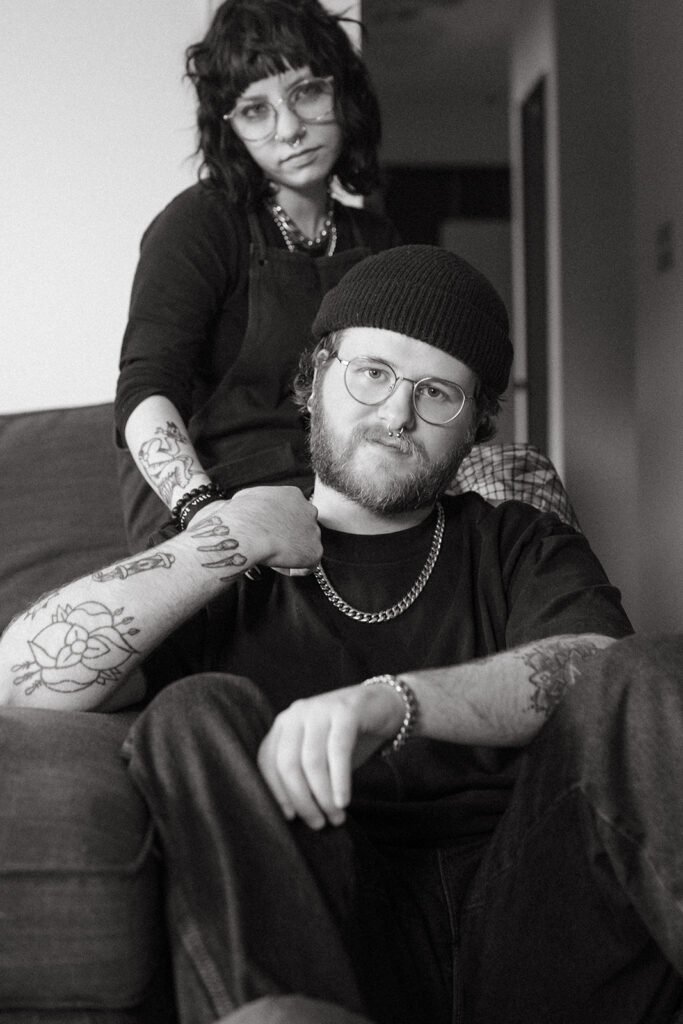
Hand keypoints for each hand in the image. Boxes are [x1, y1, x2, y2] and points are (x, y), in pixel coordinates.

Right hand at [196, 487, 321, 572]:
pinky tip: (277, 566)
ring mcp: (314, 531)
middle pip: (302, 527)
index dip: (280, 524)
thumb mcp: (247, 497)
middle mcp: (308, 510)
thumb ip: (257, 502)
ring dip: (290, 553)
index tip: (268, 532)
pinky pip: (307, 565)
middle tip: (271, 546)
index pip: (292, 511)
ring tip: (271, 557)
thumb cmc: (240, 515)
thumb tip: (247, 508)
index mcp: (293, 495)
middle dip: (289, 537)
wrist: (246, 532)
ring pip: (305, 546)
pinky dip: (293, 569)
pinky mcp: (315, 551)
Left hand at [257, 684, 404, 829]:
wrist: (385, 706)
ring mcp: (320, 709)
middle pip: (288, 763)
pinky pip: (338, 750)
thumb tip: (297, 814)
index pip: (268, 761)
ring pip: (312, 760)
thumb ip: (305, 775)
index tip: (291, 817)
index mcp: (284, 724)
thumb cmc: (349, 738)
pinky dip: (340, 781)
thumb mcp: (321, 755)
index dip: (277, 792)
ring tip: (336, 817)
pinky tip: (344, 801)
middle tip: (318, 823)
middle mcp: (297, 713)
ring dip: (323, 796)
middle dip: (302, 800)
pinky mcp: (346, 711)